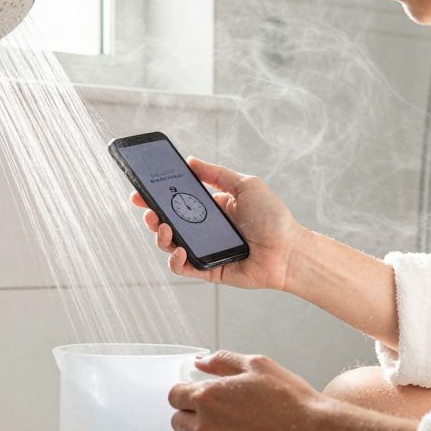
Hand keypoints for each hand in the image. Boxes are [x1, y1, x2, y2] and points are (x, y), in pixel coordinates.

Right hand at [129, 157, 304, 289]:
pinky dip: (176, 260)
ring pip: (171, 245)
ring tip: (163, 227)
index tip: (141, 190)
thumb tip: (190, 160)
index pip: (177, 200)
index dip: (157, 196)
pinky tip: (180, 249)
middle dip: (152, 215)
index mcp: (212, 207)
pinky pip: (183, 268)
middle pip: (169, 223)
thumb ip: (216, 173)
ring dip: (161, 236)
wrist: (289, 250)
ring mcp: (205, 250)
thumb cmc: (273, 217)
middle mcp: (205, 229)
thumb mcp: (245, 185)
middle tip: (147, 210)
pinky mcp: (208, 270)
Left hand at [167, 350, 327, 430]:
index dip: (185, 393)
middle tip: (213, 414)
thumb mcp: (258, 366)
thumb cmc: (290, 400)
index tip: (195, 396)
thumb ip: (222, 362)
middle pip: (177, 422)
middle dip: (190, 415)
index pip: (174, 396)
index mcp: (209, 396)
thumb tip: (200, 362)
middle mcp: (206, 425)